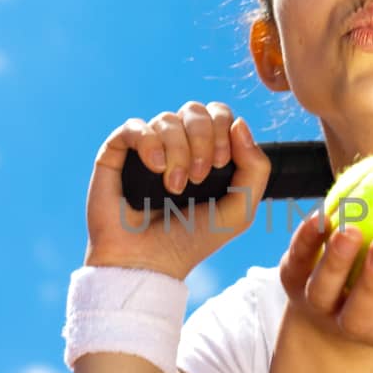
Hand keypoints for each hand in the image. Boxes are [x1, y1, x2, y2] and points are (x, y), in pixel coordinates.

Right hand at [84, 101, 270, 278]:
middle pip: (195, 110)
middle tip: (199, 176)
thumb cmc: (192, 240)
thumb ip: (256, 169)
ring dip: (178, 151)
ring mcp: (146, 148)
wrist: (149, 262)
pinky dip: (149, 143)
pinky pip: (134, 127)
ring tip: (174, 187)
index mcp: (205, 153)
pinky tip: (155, 168)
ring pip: (167, 119)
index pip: (218, 114)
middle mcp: (176, 145)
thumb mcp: (240, 211)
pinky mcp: (116, 153)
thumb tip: (240, 124)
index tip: (220, 163)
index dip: (223, 129)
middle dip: (203, 138)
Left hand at [277, 210, 372, 348]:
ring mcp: (320, 309)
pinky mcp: (291, 287)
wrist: (335, 306)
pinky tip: (321, 214)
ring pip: (324, 291)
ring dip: (336, 260)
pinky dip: (306, 241)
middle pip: (364, 314)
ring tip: (350, 227)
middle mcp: (357, 326)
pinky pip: (297, 263)